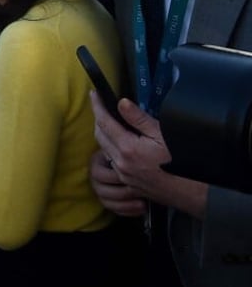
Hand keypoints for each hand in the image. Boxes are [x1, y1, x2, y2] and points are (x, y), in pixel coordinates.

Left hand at [91, 91, 207, 218]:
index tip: (94, 94)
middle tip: (102, 106)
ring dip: (104, 134)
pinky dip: (112, 148)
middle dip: (98, 119)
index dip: (97, 106)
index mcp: (127, 148)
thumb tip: (122, 103)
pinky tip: (121, 143)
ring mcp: (123, 175)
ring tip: (111, 122)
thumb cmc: (182, 162)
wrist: (192, 192)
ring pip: (105, 149)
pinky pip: (112, 161)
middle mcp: (120, 163)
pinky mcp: (128, 183)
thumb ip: (139, 119)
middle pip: (100, 135)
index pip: (104, 122)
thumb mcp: (163, 134)